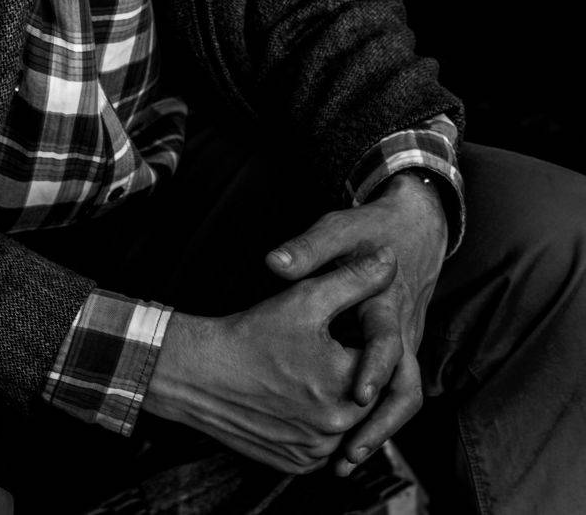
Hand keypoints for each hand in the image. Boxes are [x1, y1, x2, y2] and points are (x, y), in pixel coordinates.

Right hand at [144, 250, 397, 473]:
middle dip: (356, 371)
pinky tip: (302, 397)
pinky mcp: (299, 464)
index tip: (344, 328)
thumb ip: (354, 279)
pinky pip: (326, 445)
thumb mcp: (305, 297)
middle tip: (328, 350)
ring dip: (342, 401)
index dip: (366, 339)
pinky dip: (320, 424)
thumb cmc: (252, 333)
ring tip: (314, 372)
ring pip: (350, 423)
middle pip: (368, 395)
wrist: (200, 374)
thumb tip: (391, 259)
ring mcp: (317, 451)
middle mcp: (336, 426)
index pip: (381, 360)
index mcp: (346, 383)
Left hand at [265, 173, 447, 475]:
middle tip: (347, 453)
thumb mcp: (338, 230)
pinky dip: (375, 420)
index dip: (372, 368)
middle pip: (404, 390)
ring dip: (377, 431)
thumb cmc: (371, 228)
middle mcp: (404, 332)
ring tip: (344, 461)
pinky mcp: (400, 355)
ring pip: (401, 399)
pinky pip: (394, 395)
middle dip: (379, 426)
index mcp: (388, 304)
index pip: (385, 343)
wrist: (416, 228)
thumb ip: (308, 249)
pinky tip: (346, 443)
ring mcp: (406, 347)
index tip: (356, 394)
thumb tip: (275, 262)